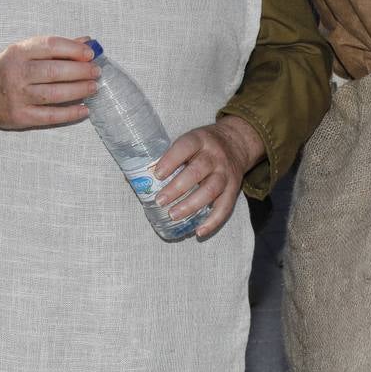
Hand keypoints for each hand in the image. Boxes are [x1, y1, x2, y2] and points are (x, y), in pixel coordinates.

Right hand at [0, 36, 96, 130]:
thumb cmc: (5, 70)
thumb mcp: (23, 52)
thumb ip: (55, 48)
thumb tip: (88, 43)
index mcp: (18, 52)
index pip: (50, 46)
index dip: (74, 49)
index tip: (90, 54)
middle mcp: (16, 73)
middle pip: (55, 71)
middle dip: (81, 71)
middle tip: (96, 72)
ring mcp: (17, 96)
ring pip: (55, 94)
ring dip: (79, 90)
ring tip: (94, 87)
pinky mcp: (19, 116)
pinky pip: (50, 116)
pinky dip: (70, 113)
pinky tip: (84, 109)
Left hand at [153, 116, 264, 237]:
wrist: (237, 142)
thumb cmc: (203, 146)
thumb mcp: (189, 142)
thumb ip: (167, 157)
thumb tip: (133, 179)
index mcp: (200, 140)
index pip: (186, 146)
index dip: (171, 160)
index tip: (157, 175)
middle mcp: (215, 155)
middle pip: (198, 170)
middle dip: (177, 187)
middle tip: (160, 200)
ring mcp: (226, 172)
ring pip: (212, 189)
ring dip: (192, 204)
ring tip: (173, 215)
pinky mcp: (234, 187)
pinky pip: (226, 205)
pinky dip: (213, 220)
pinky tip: (199, 231)